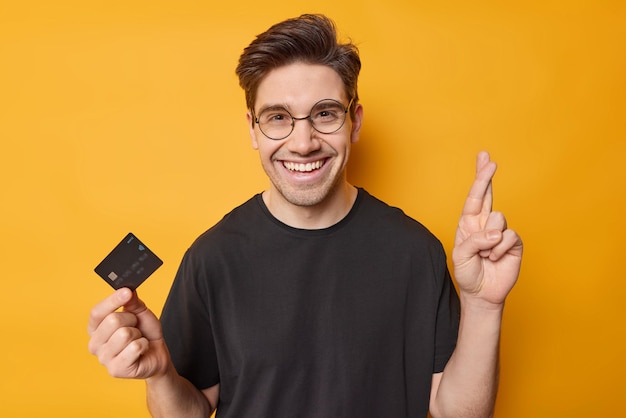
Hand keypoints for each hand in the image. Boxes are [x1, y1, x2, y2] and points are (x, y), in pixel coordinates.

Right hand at [87, 288, 169, 378]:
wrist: (157, 354)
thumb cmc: (145, 333)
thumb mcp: (140, 313)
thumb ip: (132, 302)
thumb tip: (127, 290)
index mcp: (95, 329)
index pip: (97, 312)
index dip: (112, 300)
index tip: (126, 292)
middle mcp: (94, 344)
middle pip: (112, 320)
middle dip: (132, 320)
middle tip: (136, 327)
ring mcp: (103, 359)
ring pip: (124, 334)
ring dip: (138, 334)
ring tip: (138, 340)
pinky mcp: (115, 369)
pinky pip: (134, 347)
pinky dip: (144, 345)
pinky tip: (141, 350)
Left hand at [452, 151, 522, 307]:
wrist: (482, 293)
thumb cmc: (468, 273)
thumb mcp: (461, 255)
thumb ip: (474, 240)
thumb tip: (496, 233)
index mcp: (469, 223)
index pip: (474, 197)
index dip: (480, 179)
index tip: (485, 159)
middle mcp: (484, 224)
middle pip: (488, 195)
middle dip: (486, 177)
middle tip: (489, 160)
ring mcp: (500, 232)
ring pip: (497, 219)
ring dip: (487, 240)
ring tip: (484, 254)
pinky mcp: (513, 243)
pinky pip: (508, 235)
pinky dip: (499, 249)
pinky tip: (494, 258)